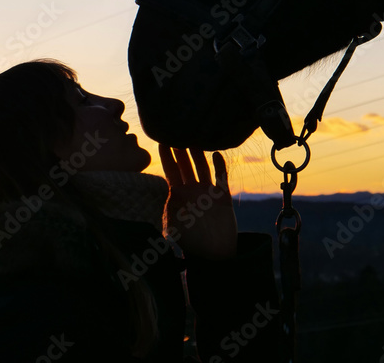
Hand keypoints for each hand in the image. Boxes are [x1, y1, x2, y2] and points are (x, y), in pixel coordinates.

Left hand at [158, 146, 237, 260]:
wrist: (214, 255)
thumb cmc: (192, 243)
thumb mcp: (173, 225)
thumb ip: (169, 207)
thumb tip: (164, 192)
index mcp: (179, 195)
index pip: (171, 170)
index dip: (166, 156)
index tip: (161, 140)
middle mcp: (192, 190)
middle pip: (186, 164)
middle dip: (180, 148)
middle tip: (176, 129)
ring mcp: (208, 191)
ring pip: (202, 167)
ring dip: (198, 153)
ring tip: (194, 137)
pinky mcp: (223, 195)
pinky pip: (221, 176)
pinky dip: (219, 165)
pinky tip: (216, 153)